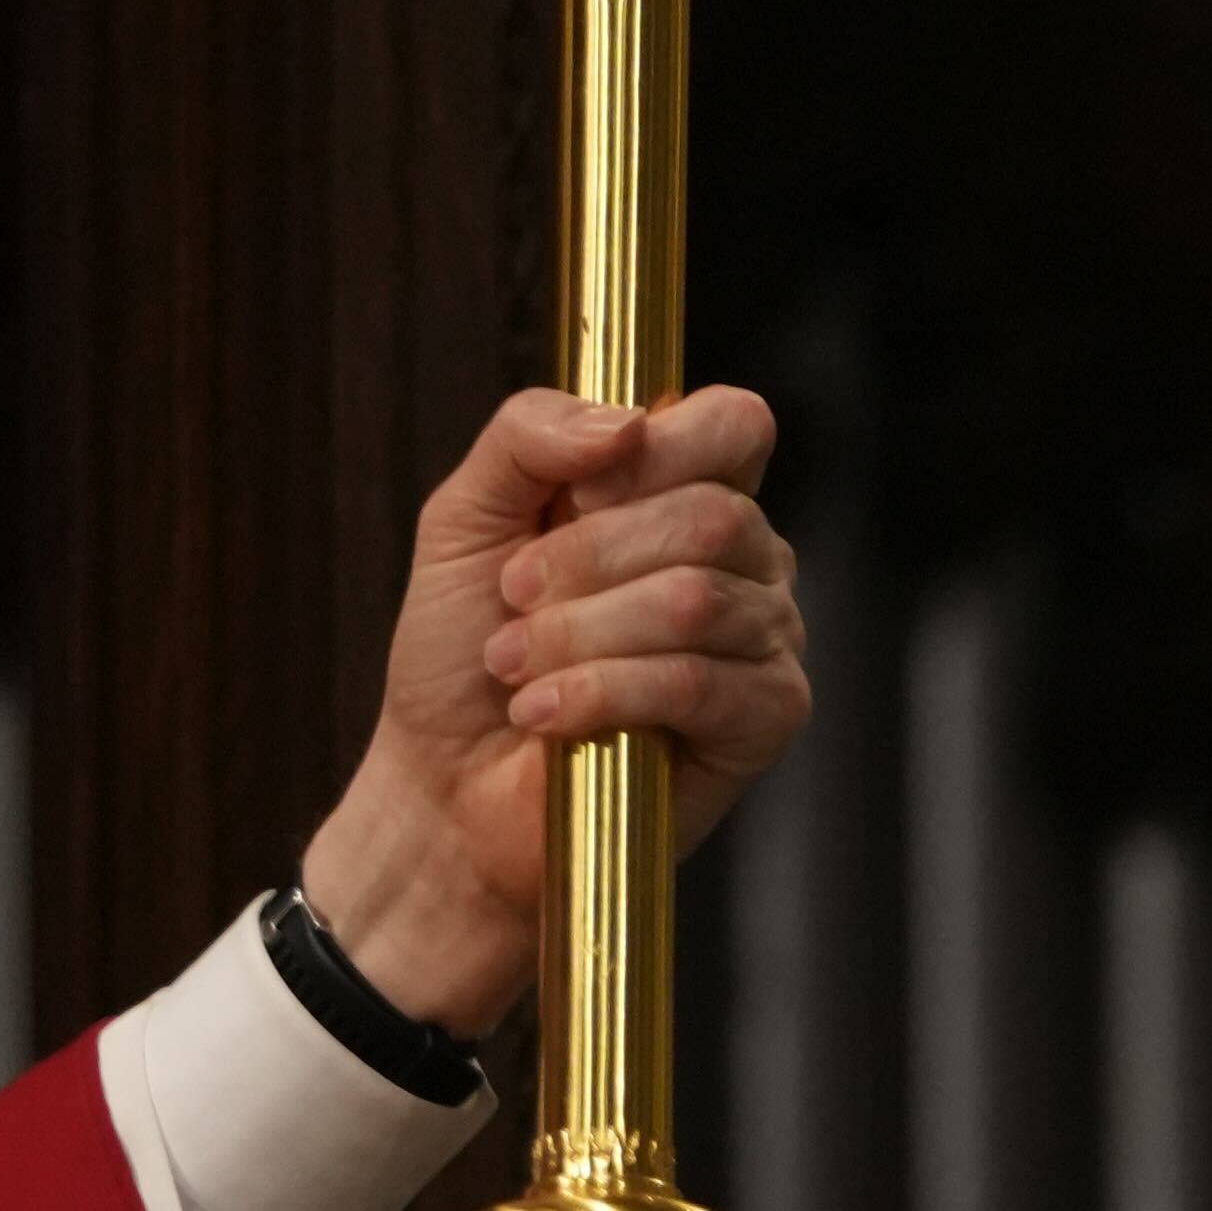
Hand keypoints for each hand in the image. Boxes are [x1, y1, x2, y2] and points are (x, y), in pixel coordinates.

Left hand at [293, 384, 812, 1039]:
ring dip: (577, 634)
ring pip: (697, 599)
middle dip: (585, 559)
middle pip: (710, 513)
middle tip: (513, 601)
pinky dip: (602, 693)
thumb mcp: (465, 515)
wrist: (445, 785)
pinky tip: (546, 716)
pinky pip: (699, 681)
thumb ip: (530, 434)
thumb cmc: (462, 649)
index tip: (567, 499)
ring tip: (514, 667)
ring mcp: (766, 639)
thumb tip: (627, 425)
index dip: (654, 450)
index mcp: (689, 493)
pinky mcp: (765, 720)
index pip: (733, 424)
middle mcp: (747, 559)